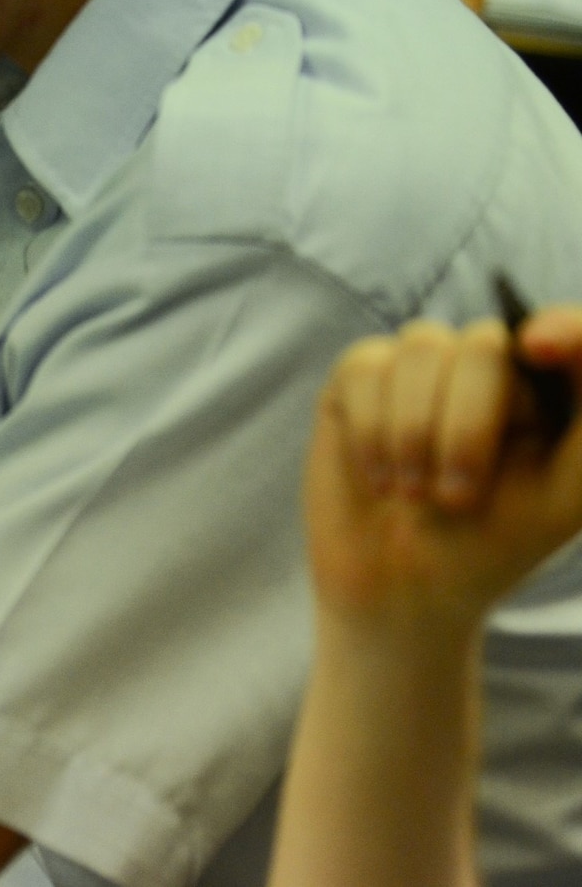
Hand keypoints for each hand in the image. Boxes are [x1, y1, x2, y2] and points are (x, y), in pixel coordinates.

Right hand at [305, 309, 581, 637]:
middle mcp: (485, 364)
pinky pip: (364, 367)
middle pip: (483, 344)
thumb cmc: (495, 544)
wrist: (405, 589)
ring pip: (420, 348)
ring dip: (414, 432)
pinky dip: (371, 429)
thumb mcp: (569, 492)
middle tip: (456, 497)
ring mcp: (417, 366)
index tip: (539, 346)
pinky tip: (377, 474)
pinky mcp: (358, 378)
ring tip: (411, 492)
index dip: (560, 327)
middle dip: (467, 427)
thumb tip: (533, 333)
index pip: (565, 330)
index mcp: (547, 388)